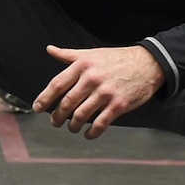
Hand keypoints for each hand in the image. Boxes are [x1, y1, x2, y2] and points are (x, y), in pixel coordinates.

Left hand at [34, 44, 163, 137]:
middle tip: (54, 122)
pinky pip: (100, 123)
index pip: (57, 84)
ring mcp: (105, 93)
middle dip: (57, 116)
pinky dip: (92, 132)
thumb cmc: (116, 58)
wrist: (147, 64)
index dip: (45, 98)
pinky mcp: (118, 105)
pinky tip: (88, 134)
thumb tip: (49, 49)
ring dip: (73, 125)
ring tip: (71, 128)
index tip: (37, 108)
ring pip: (81, 115)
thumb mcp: (90, 53)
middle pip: (67, 103)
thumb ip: (68, 55)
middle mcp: (92, 79)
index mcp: (82, 66)